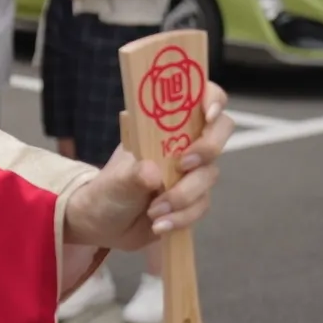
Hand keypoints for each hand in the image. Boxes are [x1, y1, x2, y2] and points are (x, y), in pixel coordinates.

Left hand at [66, 84, 231, 249]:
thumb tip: (152, 173)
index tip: (208, 113)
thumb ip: (132, 176)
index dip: (211, 98)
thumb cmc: (107, 191)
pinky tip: (158, 225)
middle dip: (206, 149)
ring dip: (183, 197)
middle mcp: (182, 143)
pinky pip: (202, 206)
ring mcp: (192, 171)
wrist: (103, 224)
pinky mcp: (195, 199)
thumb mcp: (113, 182)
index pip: (198, 97)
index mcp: (161, 125)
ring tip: (153, 211)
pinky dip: (181, 217)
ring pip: (209, 176)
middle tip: (183, 165)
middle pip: (220, 131)